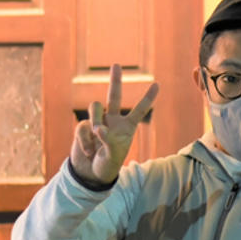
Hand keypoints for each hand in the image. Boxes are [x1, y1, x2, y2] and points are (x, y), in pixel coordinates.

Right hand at [71, 63, 158, 186]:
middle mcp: (113, 120)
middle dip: (115, 80)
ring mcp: (97, 122)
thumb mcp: (114, 156)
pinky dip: (85, 139)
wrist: (90, 174)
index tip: (157, 84)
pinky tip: (88, 151)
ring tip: (97, 135)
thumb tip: (100, 128)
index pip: (139, 110)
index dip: (147, 98)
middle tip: (116, 65)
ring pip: (95, 106)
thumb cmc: (107, 165)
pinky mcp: (83, 127)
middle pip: (113, 96)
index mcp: (127, 127)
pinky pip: (83, 126)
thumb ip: (110, 141)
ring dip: (96, 119)